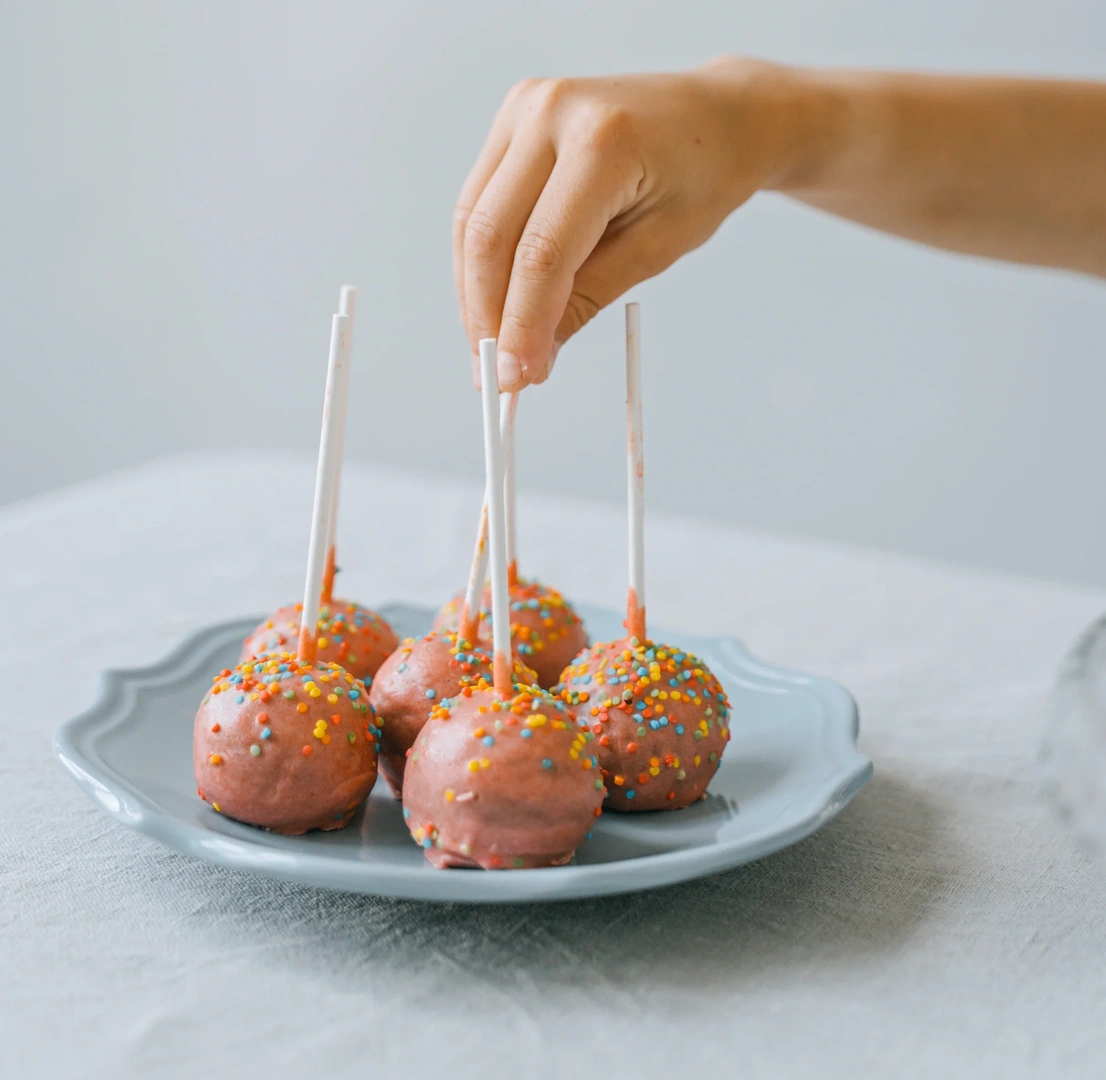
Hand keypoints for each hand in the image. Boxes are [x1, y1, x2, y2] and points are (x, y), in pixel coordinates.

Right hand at [454, 59, 811, 389]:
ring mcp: (525, 107)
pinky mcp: (513, 117)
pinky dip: (480, 260)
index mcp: (604, 142)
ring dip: (474, 293)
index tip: (517, 378)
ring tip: (490, 349)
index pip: (543, 253)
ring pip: (473, 221)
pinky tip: (492, 303)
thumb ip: (588, 299)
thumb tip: (532, 355)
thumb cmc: (703, 176)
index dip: (522, 324)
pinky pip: (479, 202)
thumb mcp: (657, 248)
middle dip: (487, 315)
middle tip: (495, 375)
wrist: (716, 114)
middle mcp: (552, 112)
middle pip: (493, 235)